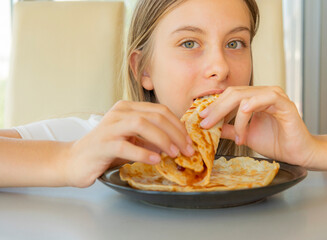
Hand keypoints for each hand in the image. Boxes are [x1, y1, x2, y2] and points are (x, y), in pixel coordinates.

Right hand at [63, 100, 193, 186]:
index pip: (160, 111)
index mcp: (128, 108)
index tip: (189, 142)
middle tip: (187, 150)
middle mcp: (119, 112)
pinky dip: (143, 153)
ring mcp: (110, 127)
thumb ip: (151, 137)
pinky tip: (155, 161)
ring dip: (163, 140)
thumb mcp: (132, 139)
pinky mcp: (102, 144)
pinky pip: (126, 146)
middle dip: (176, 133)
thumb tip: (177, 143)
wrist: (75, 160)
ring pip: (141, 125)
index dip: (178, 126)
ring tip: (174, 154)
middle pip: (155, 116)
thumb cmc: (106, 150)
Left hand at [199, 86, 316, 166]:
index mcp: (254, 98)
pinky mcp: (285, 104)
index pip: (229, 96)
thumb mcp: (244, 135)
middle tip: (205, 121)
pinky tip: (242, 117)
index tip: (201, 117)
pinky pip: (264, 99)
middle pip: (233, 93)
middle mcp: (263, 94)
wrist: (298, 154)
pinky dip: (250, 108)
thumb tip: (210, 127)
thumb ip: (228, 128)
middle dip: (217, 108)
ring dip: (231, 113)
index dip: (214, 105)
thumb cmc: (276, 142)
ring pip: (245, 95)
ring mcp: (274, 96)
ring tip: (227, 131)